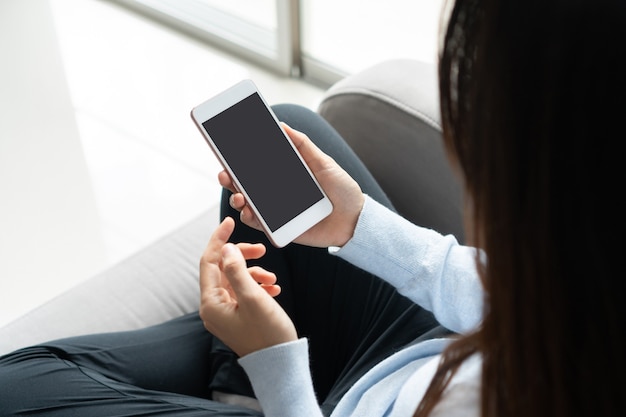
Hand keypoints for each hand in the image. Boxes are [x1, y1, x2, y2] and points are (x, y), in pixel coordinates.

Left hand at [199, 217, 297, 356]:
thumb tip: (227, 248)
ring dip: (254, 272)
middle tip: (261, 249)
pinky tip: (273, 288)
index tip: (230, 222)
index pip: (208, 261)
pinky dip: (257, 285)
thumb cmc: (267, 334)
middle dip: (242, 257)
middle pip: (222, 268)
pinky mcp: (238, 317)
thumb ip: (237, 270)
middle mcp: (213, 307)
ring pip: (236, 279)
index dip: (218, 239)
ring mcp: (225, 313)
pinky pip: (243, 292)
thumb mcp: (253, 298)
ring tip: (273, 279)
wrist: (279, 364)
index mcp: (211, 303)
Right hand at [219, 123, 364, 247]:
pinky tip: (248, 211)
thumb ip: (302, 145)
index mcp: (284, 173)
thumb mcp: (323, 163)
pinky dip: (249, 217)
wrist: (355, 220)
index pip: (256, 165)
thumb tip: (281, 125)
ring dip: (236, 197)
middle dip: (229, 177)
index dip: (238, 159)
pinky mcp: (280, 228)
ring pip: (246, 203)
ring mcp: (276, 210)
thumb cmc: (342, 190)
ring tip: (239, 195)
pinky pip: (259, 224)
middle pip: (244, 183)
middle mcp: (276, 191)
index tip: (226, 150)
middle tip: (225, 173)